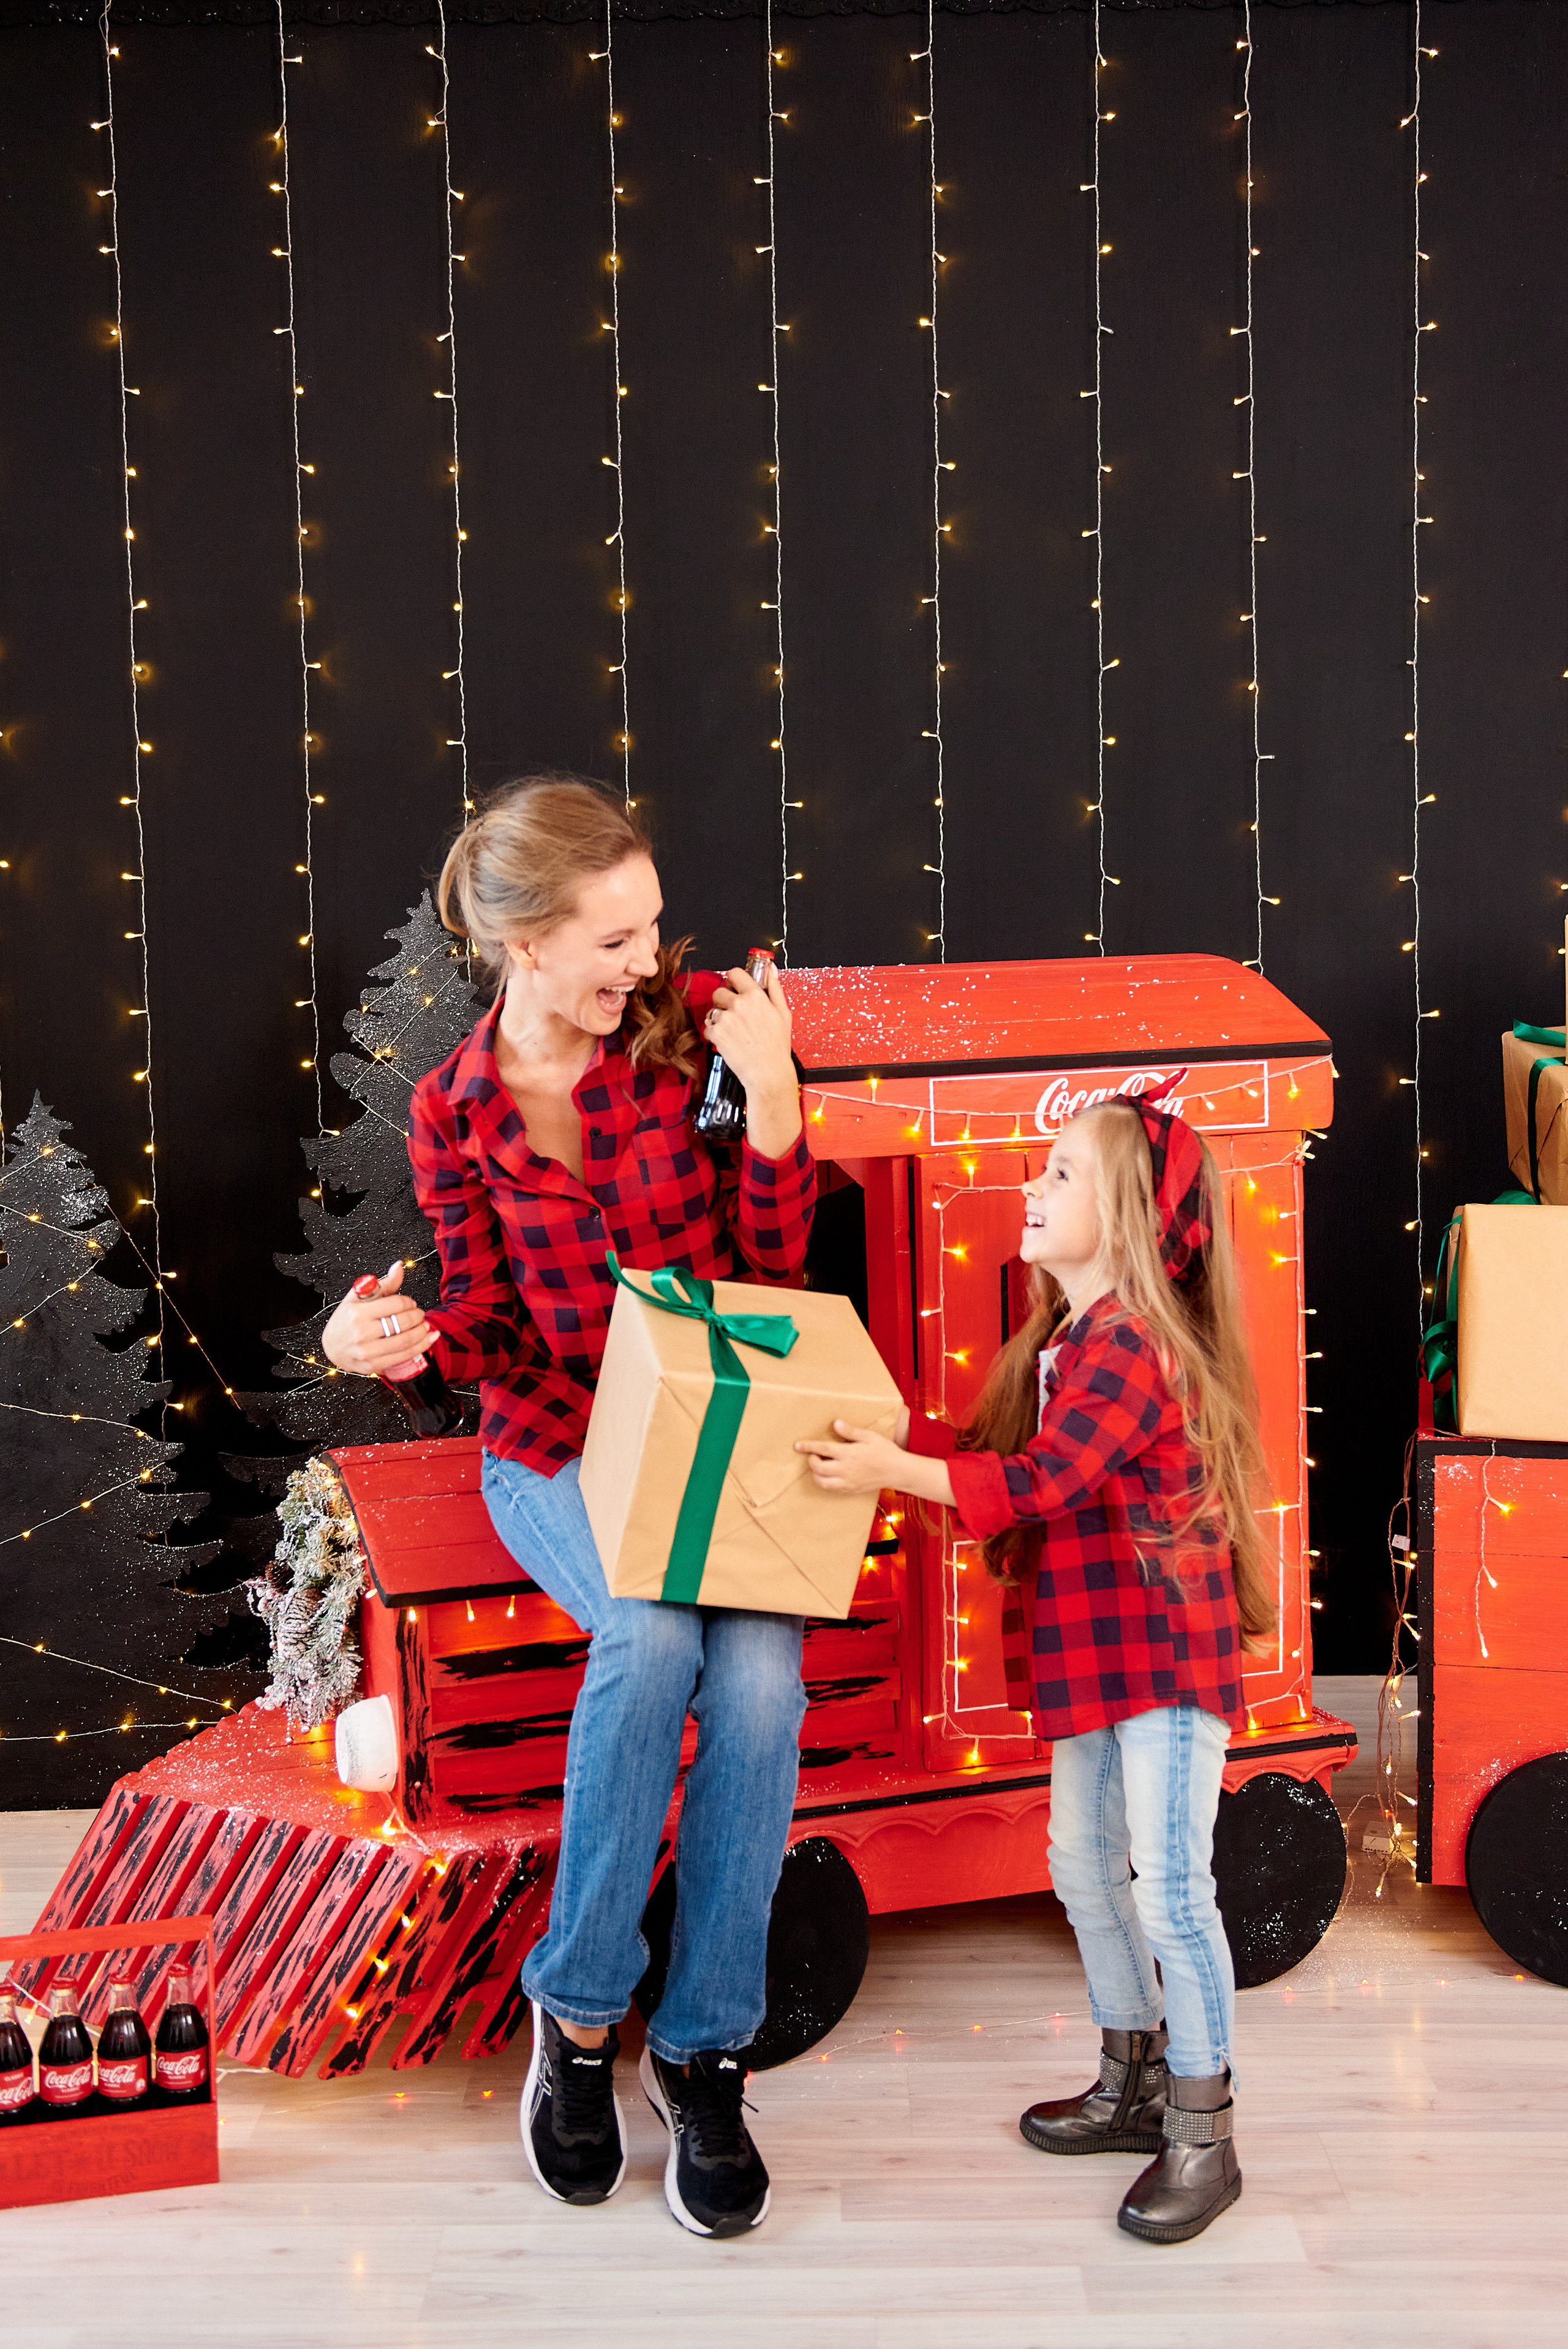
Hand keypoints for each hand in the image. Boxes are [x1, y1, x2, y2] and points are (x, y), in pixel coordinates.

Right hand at [321, 1260, 439, 1378]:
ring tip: (425, 1326)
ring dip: (422, 1332)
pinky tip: (428, 1339)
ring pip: (406, 1341)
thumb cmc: (346, 1319)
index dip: (408, 1302)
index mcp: (357, 1313)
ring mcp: (367, 1351)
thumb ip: (384, 1284)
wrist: (332, 1346)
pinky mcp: (373, 1365)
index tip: (410, 1303)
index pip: (395, 1304)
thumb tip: (399, 1267)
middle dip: (417, 1316)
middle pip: (402, 1322)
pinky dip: (420, 1347)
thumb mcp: (360, 1297)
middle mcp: (361, 1333)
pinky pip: (403, 1356)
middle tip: (419, 1314)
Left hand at [703, 963, 794, 1100]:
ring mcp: (726, 1018)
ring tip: (733, 1031)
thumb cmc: (777, 1047)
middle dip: (724, 1001)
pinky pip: (708, 1027)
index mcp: (755, 996)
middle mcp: (739, 1004)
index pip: (735, 973)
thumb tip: (771, 970)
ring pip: (712, 1010)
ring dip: (719, 1018)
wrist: (768, 1072)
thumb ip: (775, 988)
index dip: (734, 981)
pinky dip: (714, 1034)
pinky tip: (728, 1040)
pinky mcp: (716, 1033)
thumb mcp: (783, 1013)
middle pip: (719, 991)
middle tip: (734, 1015)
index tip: (735, 987)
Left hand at [796, 1420, 908, 1497]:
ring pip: (823, 1482)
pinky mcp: (851, 1490)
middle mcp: (845, 1469)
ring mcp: (848, 1482)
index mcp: (848, 1454)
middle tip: (813, 1455)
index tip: (797, 1445)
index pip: (822, 1449)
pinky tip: (829, 1476)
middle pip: (818, 1468)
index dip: (808, 1447)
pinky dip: (825, 1483)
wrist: (897, 1471)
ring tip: (819, 1466)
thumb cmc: (885, 1451)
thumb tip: (836, 1423)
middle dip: (811, 1461)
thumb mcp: (869, 1436)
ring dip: (816, 1474)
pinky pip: (832, 1489)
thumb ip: (851, 1432)